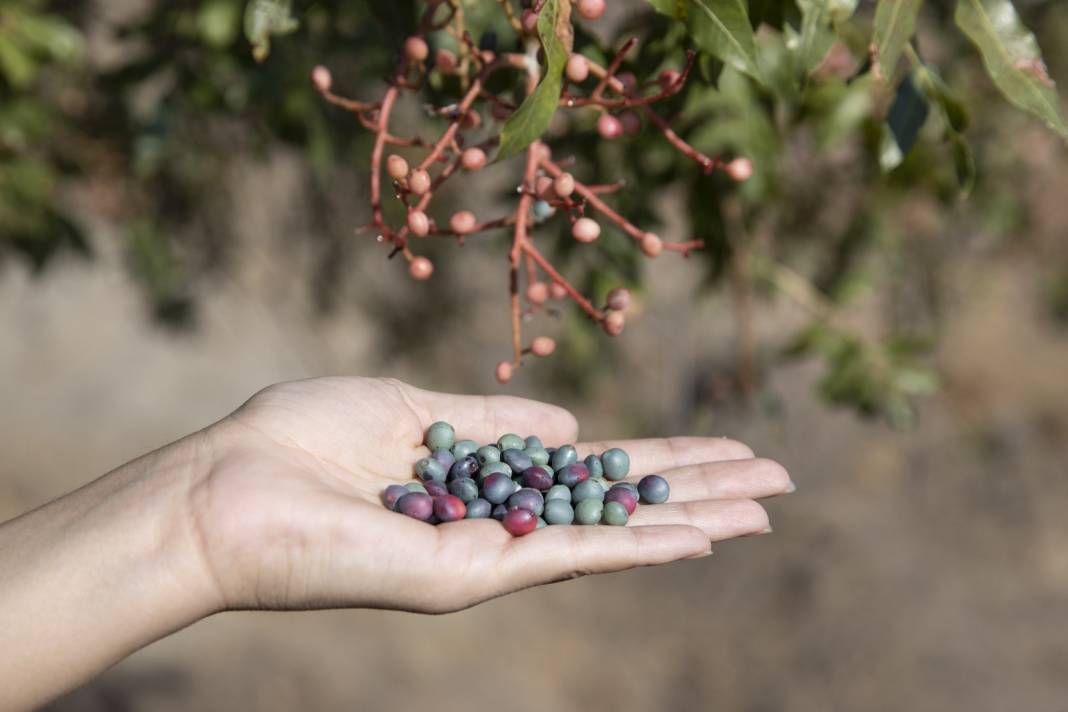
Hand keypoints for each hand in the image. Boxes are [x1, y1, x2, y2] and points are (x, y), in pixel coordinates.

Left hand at [191, 377, 792, 612]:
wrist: (225, 492)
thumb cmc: (302, 440)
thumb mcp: (412, 406)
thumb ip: (494, 420)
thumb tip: (574, 421)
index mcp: (489, 479)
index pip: (597, 469)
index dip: (663, 457)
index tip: (726, 448)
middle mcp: (502, 523)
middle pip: (621, 503)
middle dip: (699, 489)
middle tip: (779, 481)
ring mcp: (493, 555)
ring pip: (612, 536)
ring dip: (692, 519)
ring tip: (766, 509)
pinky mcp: (471, 577)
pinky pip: (569, 558)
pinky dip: (637, 547)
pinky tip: (698, 535)